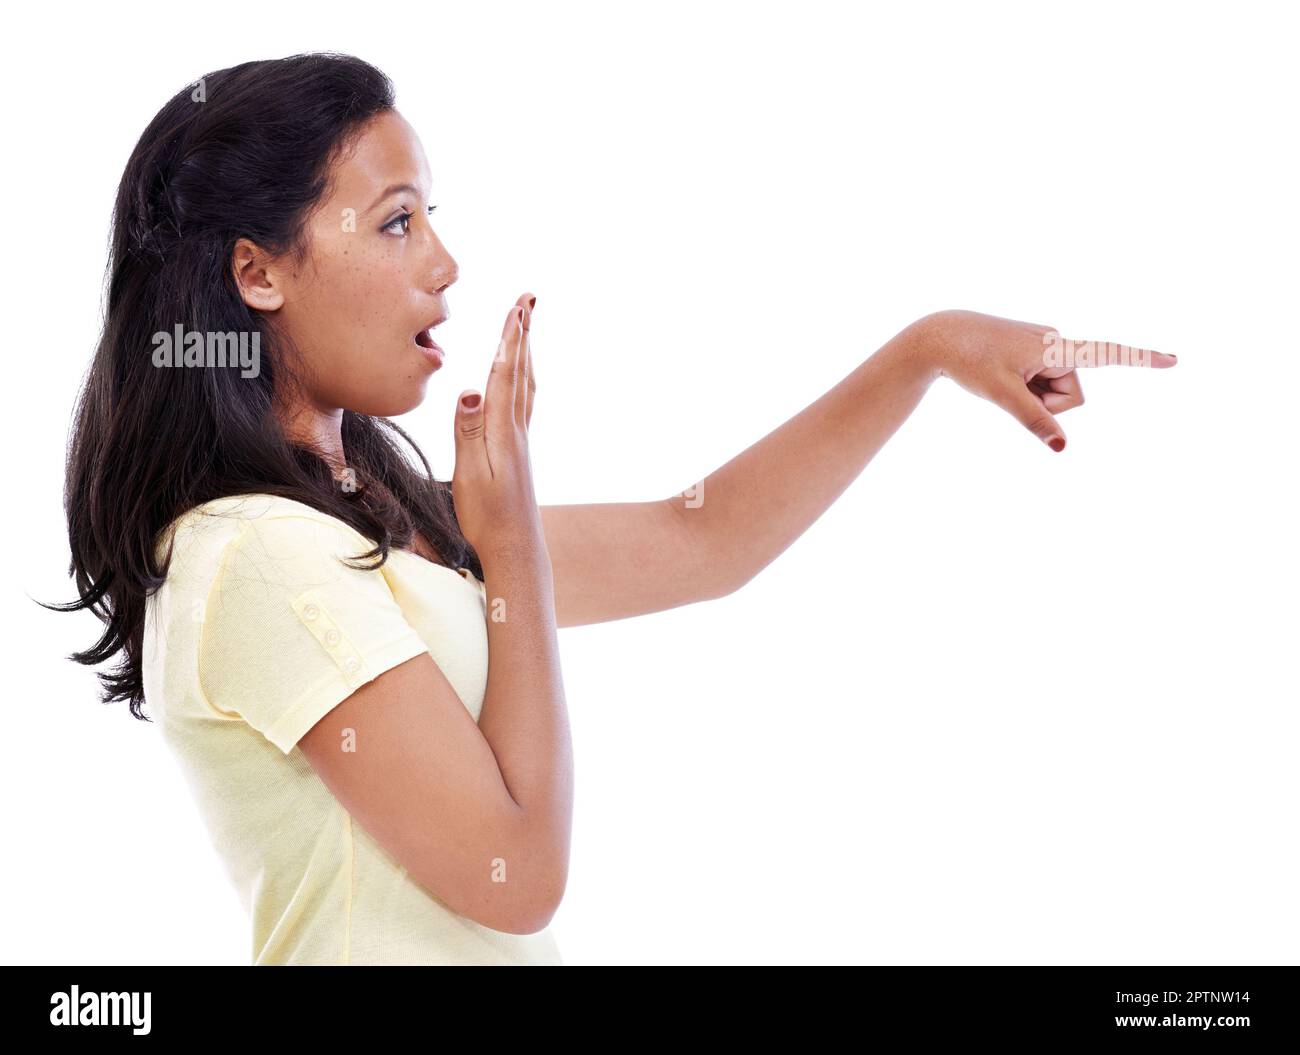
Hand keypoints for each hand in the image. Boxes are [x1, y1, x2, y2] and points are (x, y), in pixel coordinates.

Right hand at [451, 293, 540, 555]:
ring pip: (524, 385)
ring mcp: (519, 441)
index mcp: (503, 431)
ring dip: (524, 351)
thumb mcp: (470, 475)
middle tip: (528, 299)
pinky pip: (522, 403)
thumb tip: (470, 389)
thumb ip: (469, 431)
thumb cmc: (487, 517)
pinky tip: (520, 378)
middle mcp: (516, 431)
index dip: (510, 339)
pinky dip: (522, 378)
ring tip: (525, 325)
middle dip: (522, 333)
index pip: (505, 375)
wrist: (515, 549)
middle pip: (520, 371)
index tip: (517, 307)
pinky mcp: (516, 452)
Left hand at [912, 308, 1176, 451]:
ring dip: (1033, 397)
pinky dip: (1025, 390)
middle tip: (1009, 387)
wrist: (939, 336)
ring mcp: (1046, 347)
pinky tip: (1002, 375)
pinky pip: (1041, 385)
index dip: (1142, 359)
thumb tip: (1062, 447)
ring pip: (1056, 393)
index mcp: (1055, 346)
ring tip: (1002, 378)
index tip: (1175, 360)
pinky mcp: (1035, 352)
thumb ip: (1034, 420)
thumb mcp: (1001, 395)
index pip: (1107, 354)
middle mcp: (1057, 342)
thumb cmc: (968, 360)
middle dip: (1047, 404)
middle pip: (1071, 396)